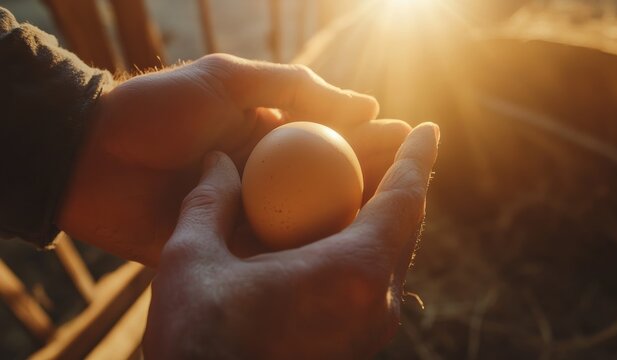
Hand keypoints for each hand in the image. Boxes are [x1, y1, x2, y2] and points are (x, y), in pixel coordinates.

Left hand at [56, 54, 405, 265]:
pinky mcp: (227, 248)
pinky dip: (309, 255)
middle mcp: (265, 178)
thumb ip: (295, 87)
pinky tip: (346, 257)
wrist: (90, 156)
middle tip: (418, 178)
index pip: (332, 139)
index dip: (372, 138)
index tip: (411, 138)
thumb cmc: (157, 109)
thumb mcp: (228, 79)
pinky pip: (275, 253)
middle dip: (374, 179)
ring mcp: (248, 215)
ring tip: (398, 220)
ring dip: (352, 222)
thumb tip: (365, 103)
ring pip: (311, 221)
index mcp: (267, 136)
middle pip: (330, 182)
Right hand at [143, 123, 438, 358]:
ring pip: (392, 257)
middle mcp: (377, 305)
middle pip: (406, 226)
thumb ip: (209, 202)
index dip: (417, 157)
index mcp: (353, 273)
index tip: (426, 128)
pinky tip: (338, 235)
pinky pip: (375, 284)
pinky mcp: (356, 348)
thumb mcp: (191, 260)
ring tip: (368, 184)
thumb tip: (218, 160)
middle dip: (403, 180)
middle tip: (394, 146)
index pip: (404, 199)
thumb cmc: (198, 341)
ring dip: (385, 215)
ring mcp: (370, 332)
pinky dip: (366, 248)